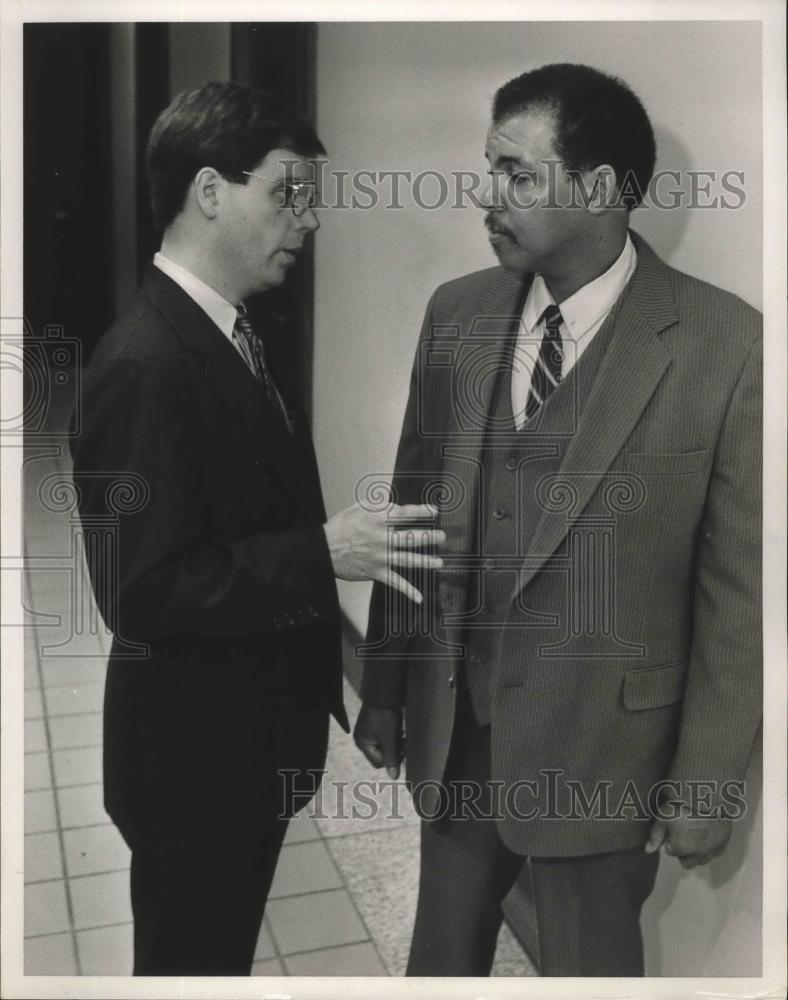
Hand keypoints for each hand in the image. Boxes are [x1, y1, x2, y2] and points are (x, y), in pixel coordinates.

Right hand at [323, 502, 444, 602]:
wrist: (324, 549)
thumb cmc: (340, 527)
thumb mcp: (359, 507)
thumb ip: (380, 506)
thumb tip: (396, 506)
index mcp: (379, 519)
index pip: (406, 514)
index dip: (422, 511)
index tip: (435, 511)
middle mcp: (383, 538)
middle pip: (412, 538)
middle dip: (430, 537)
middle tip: (442, 537)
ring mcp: (381, 557)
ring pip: (409, 560)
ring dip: (426, 562)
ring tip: (440, 562)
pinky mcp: (377, 572)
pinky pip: (395, 582)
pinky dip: (408, 591)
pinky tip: (420, 597)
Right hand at [353, 704, 404, 779]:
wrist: (383, 694)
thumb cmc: (384, 715)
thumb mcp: (389, 737)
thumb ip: (391, 757)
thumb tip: (393, 777)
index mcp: (363, 744)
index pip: (378, 763)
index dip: (392, 759)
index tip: (402, 750)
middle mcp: (363, 740)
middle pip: (381, 756)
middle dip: (393, 751)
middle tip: (402, 742)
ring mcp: (368, 733)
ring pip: (384, 747)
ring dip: (394, 744)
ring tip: (400, 735)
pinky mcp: (373, 727)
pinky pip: (383, 739)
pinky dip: (392, 737)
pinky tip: (397, 730)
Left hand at [645, 811, 731, 867]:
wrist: (709, 795)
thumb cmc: (684, 805)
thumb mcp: (664, 817)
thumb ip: (655, 836)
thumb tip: (648, 850)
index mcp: (682, 848)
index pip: (670, 851)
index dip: (670, 839)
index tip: (672, 828)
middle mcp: (699, 854)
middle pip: (686, 861)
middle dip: (682, 851)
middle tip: (681, 834)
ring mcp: (712, 850)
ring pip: (700, 860)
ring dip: (695, 852)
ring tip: (693, 834)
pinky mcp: (723, 844)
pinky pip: (714, 853)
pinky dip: (709, 848)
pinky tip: (705, 834)